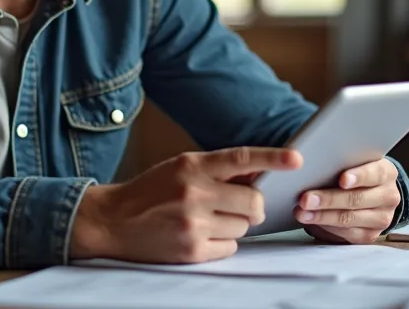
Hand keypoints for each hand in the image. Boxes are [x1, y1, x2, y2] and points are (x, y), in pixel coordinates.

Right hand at [70, 147, 302, 263]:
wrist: (111, 221)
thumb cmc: (150, 192)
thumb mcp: (180, 168)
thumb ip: (217, 170)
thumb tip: (259, 174)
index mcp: (192, 165)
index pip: (242, 158)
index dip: (272, 158)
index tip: (297, 158)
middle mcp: (194, 192)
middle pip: (254, 201)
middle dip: (252, 205)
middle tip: (236, 205)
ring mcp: (193, 223)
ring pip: (244, 226)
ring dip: (234, 224)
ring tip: (207, 220)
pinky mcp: (192, 250)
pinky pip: (230, 248)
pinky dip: (222, 243)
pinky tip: (200, 236)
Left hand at [295, 158, 399, 243]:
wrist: (370, 192)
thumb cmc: (355, 172)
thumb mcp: (354, 162)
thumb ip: (341, 161)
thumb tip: (312, 164)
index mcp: (386, 172)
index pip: (375, 173)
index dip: (359, 176)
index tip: (342, 179)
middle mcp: (388, 196)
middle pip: (357, 199)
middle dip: (329, 199)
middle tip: (306, 199)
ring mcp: (381, 218)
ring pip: (349, 218)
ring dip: (322, 216)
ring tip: (301, 212)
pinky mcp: (370, 235)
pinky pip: (346, 234)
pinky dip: (326, 227)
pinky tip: (311, 221)